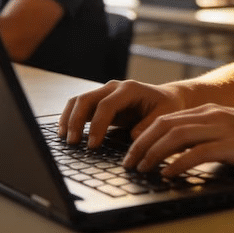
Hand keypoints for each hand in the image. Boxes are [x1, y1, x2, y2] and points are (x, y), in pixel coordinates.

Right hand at [58, 80, 186, 146]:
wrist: (168, 98)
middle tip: (73, 143)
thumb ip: (149, 125)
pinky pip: (80, 106)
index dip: (98, 125)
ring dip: (69, 118)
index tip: (93, 144)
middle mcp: (114, 88)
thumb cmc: (167, 107)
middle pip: (87, 99)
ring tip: (65, 139)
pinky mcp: (100, 101)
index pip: (107, 105)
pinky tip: (65, 132)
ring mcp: (105, 93)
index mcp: (130, 89)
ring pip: (79, 101)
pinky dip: (70, 117)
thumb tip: (133, 136)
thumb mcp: (164, 116)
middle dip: (77, 121)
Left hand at [124, 104, 233, 176]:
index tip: (131, 152)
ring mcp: (223, 128)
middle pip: (164, 125)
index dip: (144, 135)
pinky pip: (198, 152)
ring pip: (176, 136)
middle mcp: (213, 115)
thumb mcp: (233, 134)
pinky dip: (178, 163)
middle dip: (141, 144)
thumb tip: (184, 156)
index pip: (166, 119)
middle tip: (128, 163)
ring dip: (153, 153)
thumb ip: (210, 139)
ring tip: (141, 169)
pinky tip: (167, 175)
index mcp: (211, 111)